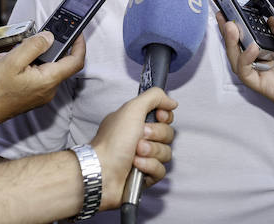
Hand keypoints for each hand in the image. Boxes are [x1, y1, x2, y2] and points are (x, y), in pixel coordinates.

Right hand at [0, 32, 85, 131]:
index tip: (77, 32)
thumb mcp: (13, 61)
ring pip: (46, 68)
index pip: (76, 61)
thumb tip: (50, 37)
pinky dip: (28, 66)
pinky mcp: (33, 96)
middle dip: (49, 48)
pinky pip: (37, 76)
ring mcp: (41, 94)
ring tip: (14, 54)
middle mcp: (49, 90)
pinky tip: (11, 64)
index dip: (79, 44)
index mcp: (48, 80)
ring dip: (34, 57)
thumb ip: (34, 46)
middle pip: (60, 62)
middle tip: (36, 38)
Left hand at [91, 87, 177, 209]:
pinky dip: (149, 166)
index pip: (164, 116)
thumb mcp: (132, 109)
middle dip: (156, 135)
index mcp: (136, 121)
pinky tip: (136, 166)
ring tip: (135, 153)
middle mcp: (140, 138)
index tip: (159, 117)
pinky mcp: (145, 176)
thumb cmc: (112, 141)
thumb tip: (172, 102)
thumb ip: (154, 97)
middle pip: (167, 134)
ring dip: (151, 152)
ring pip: (166, 153)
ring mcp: (143, 158)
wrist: (102, 171)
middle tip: (140, 136)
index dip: (164, 117)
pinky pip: (161, 170)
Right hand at [217, 14, 273, 113]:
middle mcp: (260, 63)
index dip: (235, 23)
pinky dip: (246, 60)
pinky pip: (246, 74)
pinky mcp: (260, 86)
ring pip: (236, 60)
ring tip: (232, 28)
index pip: (247, 36)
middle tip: (224, 17)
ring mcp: (258, 74)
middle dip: (227, 31)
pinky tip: (252, 48)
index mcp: (269, 51)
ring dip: (231, 43)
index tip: (228, 8)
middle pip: (236, 47)